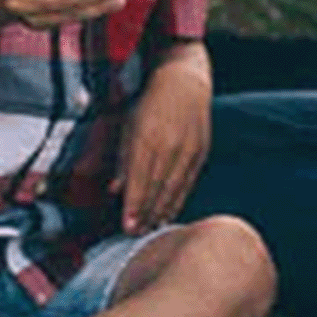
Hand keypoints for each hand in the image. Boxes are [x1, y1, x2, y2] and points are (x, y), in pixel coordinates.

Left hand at [116, 50, 210, 232]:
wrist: (184, 81)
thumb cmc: (148, 104)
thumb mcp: (127, 126)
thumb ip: (123, 159)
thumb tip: (115, 190)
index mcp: (147, 136)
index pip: (139, 179)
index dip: (133, 206)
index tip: (126, 227)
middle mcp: (170, 144)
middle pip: (157, 188)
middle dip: (145, 214)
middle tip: (135, 235)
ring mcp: (189, 148)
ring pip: (174, 188)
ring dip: (161, 211)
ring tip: (150, 229)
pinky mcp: (201, 151)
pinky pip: (188, 182)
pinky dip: (178, 200)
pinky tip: (168, 214)